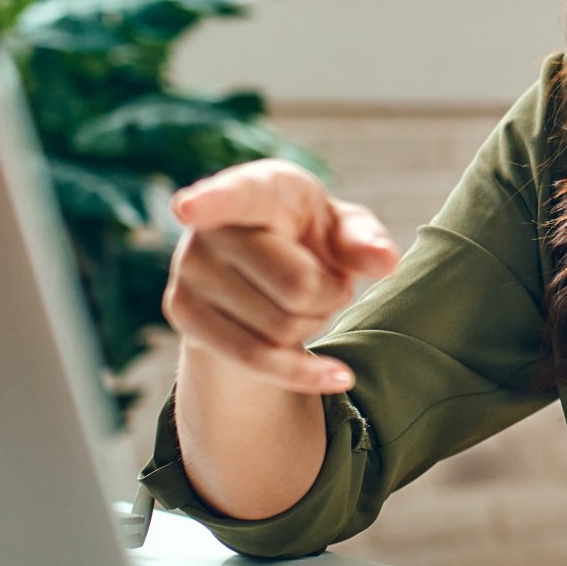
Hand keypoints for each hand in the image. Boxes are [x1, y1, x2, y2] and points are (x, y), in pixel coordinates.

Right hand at [164, 159, 398, 393]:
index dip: (212, 202)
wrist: (256, 267)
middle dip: (331, 295)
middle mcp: (210, 226)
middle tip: (327, 281)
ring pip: (280, 329)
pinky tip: (337, 377)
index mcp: (256, 188)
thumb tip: (385, 262)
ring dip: (312, 324)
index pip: (234, 196)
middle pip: (296, 286)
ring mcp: (188, 269)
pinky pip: (254, 359)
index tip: (188, 209)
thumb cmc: (308, 236)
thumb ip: (365, 241)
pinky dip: (302, 373)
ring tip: (302, 301)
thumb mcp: (341, 230)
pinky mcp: (181, 312)